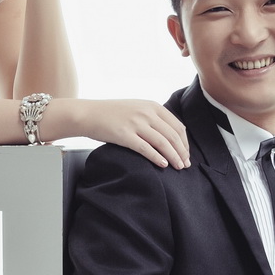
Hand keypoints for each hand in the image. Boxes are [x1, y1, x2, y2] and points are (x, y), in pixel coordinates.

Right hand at [53, 98, 189, 168]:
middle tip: (185, 165)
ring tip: (178, 167)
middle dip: (182, 152)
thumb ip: (152, 117)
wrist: (88, 114)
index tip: (186, 154)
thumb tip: (169, 135)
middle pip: (172, 135)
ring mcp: (135, 123)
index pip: (177, 126)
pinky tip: (163, 165)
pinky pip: (146, 149)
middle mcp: (146, 113)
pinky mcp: (124, 135)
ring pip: (162, 143)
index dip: (185, 142)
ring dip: (174, 157)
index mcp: (152, 106)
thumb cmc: (111, 113)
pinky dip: (157, 158)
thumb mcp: (136, 108)